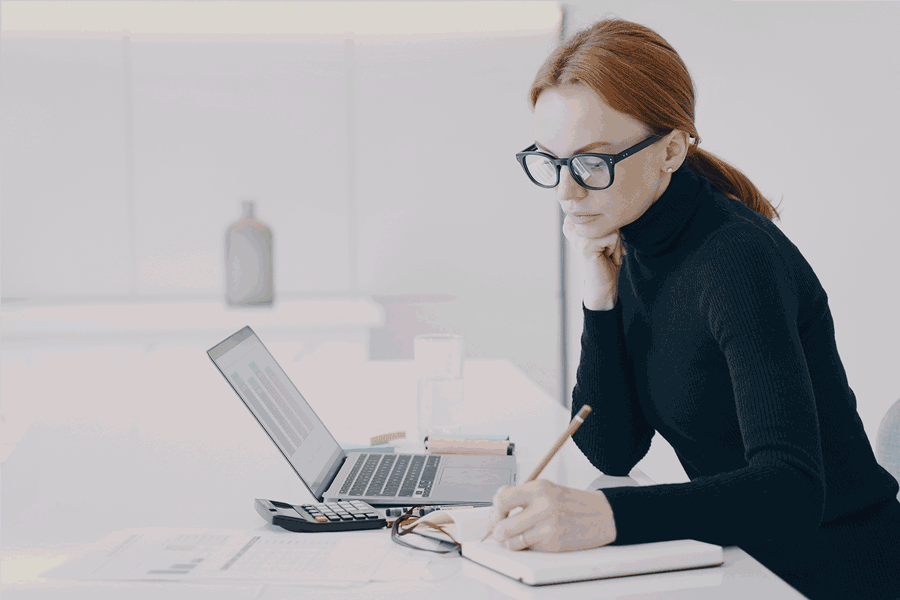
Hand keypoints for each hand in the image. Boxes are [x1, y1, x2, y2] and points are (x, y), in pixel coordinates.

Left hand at [489, 479, 616, 551]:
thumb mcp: (547, 488)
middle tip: (500, 531)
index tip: (496, 515)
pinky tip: (538, 538)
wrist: (602, 515)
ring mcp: (548, 526)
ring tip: (520, 535)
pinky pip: (528, 548)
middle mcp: (542, 506)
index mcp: (538, 488)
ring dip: (511, 541)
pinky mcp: (554, 543)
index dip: (494, 510)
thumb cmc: (571, 503)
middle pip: (502, 526)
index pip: (501, 499)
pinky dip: (528, 546)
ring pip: (511, 542)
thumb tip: (496, 504)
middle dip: (497, 531)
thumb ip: (522, 494)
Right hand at [562, 216, 625, 310]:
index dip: (608, 226)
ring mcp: (576, 236)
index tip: (602, 242)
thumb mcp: (605, 233)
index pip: (600, 209)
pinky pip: (613, 237)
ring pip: (611, 227)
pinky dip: (616, 250)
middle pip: (605, 216)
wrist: (604, 285)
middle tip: (606, 251)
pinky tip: (606, 259)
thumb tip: (613, 206)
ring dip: (616, 243)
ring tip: (606, 255)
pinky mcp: (584, 245)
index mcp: (572, 221)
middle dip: (613, 234)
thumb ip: (604, 218)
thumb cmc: (606, 259)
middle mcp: (570, 226)